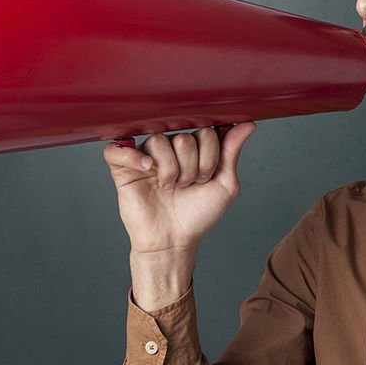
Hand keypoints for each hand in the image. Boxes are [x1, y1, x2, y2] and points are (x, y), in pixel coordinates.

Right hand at [103, 123, 255, 253]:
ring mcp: (145, 156)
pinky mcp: (122, 168)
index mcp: (192, 148)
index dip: (210, 157)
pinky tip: (147, 169)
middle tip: (186, 186)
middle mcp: (169, 147)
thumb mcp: (224, 184)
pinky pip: (117, 149)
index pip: (205, 132)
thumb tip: (248, 125)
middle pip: (184, 137)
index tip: (205, 178)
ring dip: (170, 170)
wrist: (174, 239)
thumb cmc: (197, 214)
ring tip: (169, 187)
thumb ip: (232, 152)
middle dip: (191, 167)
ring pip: (158, 141)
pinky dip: (132, 156)